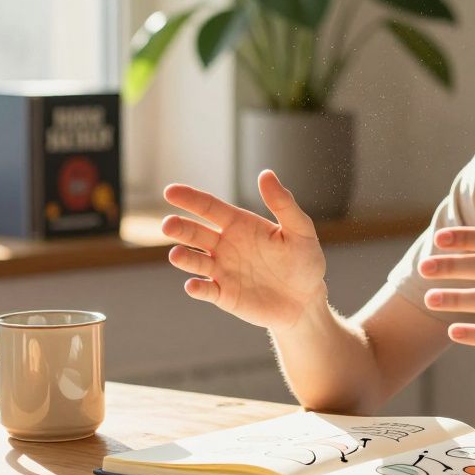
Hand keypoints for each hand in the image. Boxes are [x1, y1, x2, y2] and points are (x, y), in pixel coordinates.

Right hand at [162, 170, 327, 331]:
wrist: (306, 300)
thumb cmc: (304, 261)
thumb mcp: (300, 230)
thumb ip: (283, 203)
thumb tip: (266, 174)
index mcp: (240, 224)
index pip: (209, 207)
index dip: (190, 198)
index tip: (170, 191)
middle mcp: (225, 245)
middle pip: (195, 233)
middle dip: (179, 228)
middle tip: (168, 225)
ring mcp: (222, 270)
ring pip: (195, 261)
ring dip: (184, 257)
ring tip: (177, 255)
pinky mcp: (224, 295)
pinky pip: (206, 290)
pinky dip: (197, 288)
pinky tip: (194, 285)